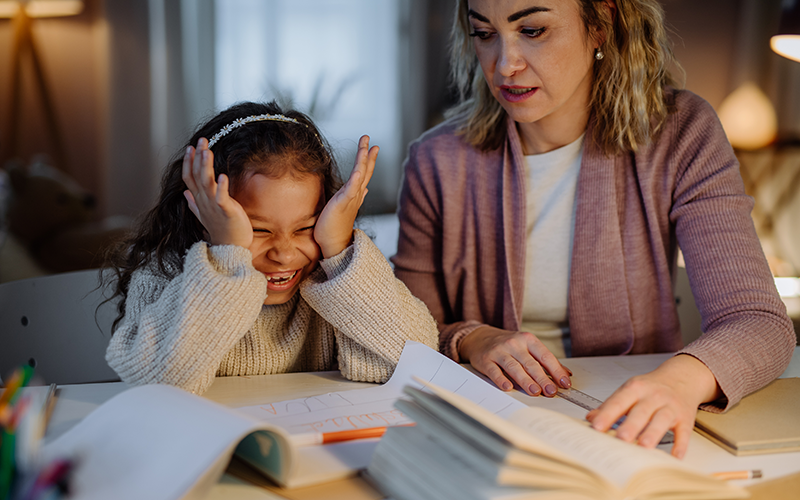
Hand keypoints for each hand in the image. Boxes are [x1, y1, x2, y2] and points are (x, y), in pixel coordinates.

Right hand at [182, 138, 252, 248]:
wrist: (231, 249)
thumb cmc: (221, 230)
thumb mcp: (204, 215)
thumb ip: (194, 203)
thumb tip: (185, 192)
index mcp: (200, 201)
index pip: (189, 178)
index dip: (189, 163)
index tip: (190, 147)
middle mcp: (204, 202)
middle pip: (197, 176)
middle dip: (198, 158)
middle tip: (201, 140)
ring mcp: (214, 206)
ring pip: (206, 183)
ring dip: (206, 167)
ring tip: (207, 152)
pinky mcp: (226, 211)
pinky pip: (221, 198)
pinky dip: (222, 187)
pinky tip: (223, 175)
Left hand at [314, 135, 377, 257]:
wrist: (333, 244)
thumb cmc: (335, 228)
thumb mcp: (345, 207)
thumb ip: (355, 196)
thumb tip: (364, 189)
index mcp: (354, 194)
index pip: (364, 173)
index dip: (368, 159)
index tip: (372, 146)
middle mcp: (355, 195)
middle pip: (364, 170)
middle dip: (367, 154)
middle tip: (368, 138)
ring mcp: (351, 199)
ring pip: (360, 175)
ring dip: (364, 159)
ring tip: (366, 146)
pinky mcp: (343, 204)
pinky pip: (351, 190)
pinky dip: (356, 180)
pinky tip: (359, 170)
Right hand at [459, 326, 571, 396]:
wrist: (480, 338)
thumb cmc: (507, 344)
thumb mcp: (527, 346)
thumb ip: (545, 360)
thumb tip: (566, 374)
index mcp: (527, 340)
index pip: (545, 356)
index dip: (556, 370)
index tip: (564, 383)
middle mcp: (514, 344)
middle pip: (531, 363)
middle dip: (542, 378)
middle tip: (551, 391)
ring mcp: (499, 351)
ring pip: (514, 367)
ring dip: (525, 380)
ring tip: (535, 391)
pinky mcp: (486, 360)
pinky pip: (494, 371)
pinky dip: (501, 380)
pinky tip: (508, 387)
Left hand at [586, 354, 720, 457]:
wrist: (682, 377)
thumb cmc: (651, 387)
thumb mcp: (629, 391)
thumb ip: (611, 405)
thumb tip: (590, 418)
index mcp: (635, 388)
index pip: (618, 401)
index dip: (607, 414)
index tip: (596, 427)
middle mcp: (653, 396)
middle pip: (641, 411)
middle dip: (631, 425)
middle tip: (620, 439)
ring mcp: (671, 406)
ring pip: (662, 419)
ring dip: (653, 433)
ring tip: (643, 447)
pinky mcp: (685, 418)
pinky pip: (684, 431)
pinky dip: (680, 444)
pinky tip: (675, 456)